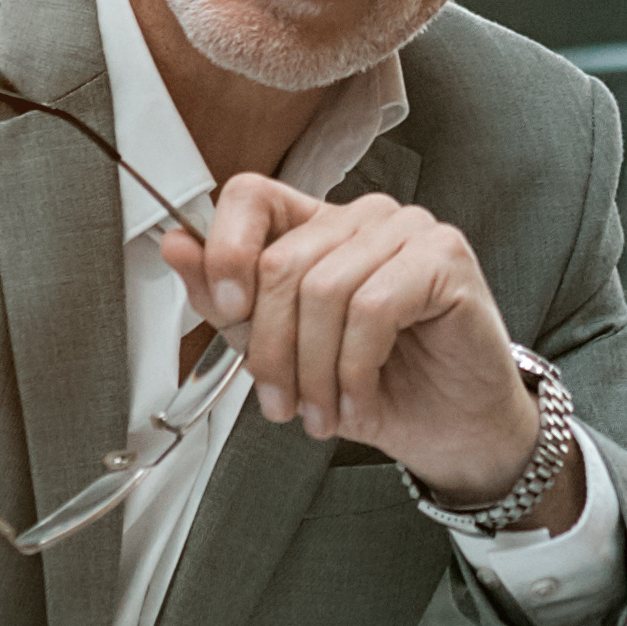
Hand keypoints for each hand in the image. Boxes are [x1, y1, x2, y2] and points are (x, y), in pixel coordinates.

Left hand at [161, 174, 546, 508]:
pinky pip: (373, 308)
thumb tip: (176, 246)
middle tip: (280, 403)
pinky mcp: (445, 257)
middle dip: (272, 349)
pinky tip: (358, 397)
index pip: (251, 195)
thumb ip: (229, 302)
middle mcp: (362, 218)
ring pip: (325, 290)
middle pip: (282, 262)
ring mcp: (409, 229)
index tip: (228, 309)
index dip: (226, 250)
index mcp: (317, 228)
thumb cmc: (378, 388)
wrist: (451, 429)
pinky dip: (355, 368)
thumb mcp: (283, 353)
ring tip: (322, 411)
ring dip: (314, 370)